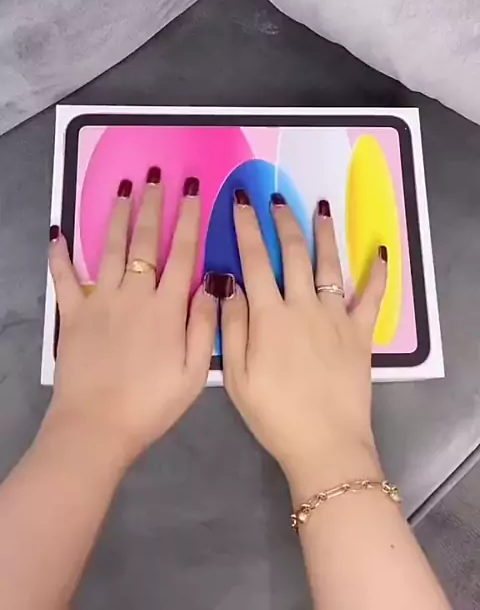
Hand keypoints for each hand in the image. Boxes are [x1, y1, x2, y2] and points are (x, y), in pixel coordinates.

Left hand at [45, 172, 216, 467]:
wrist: (96, 426)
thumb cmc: (150, 404)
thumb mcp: (194, 372)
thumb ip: (204, 325)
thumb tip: (215, 283)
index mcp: (167, 307)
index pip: (183, 253)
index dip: (190, 219)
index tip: (194, 191)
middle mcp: (134, 294)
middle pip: (147, 241)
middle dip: (155, 204)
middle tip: (158, 175)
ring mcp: (100, 300)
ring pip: (112, 248)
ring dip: (118, 215)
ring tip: (124, 187)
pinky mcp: (73, 314)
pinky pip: (65, 278)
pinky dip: (60, 255)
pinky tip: (58, 233)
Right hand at [222, 191, 386, 500]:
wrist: (325, 445)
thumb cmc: (274, 414)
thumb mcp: (236, 377)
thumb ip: (232, 325)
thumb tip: (228, 282)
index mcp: (269, 316)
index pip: (254, 260)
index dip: (246, 228)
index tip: (241, 201)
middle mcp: (303, 306)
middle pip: (292, 253)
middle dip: (282, 221)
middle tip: (275, 197)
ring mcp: (335, 317)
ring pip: (328, 265)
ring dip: (323, 234)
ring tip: (319, 208)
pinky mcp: (361, 333)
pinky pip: (372, 298)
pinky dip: (377, 274)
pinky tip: (378, 252)